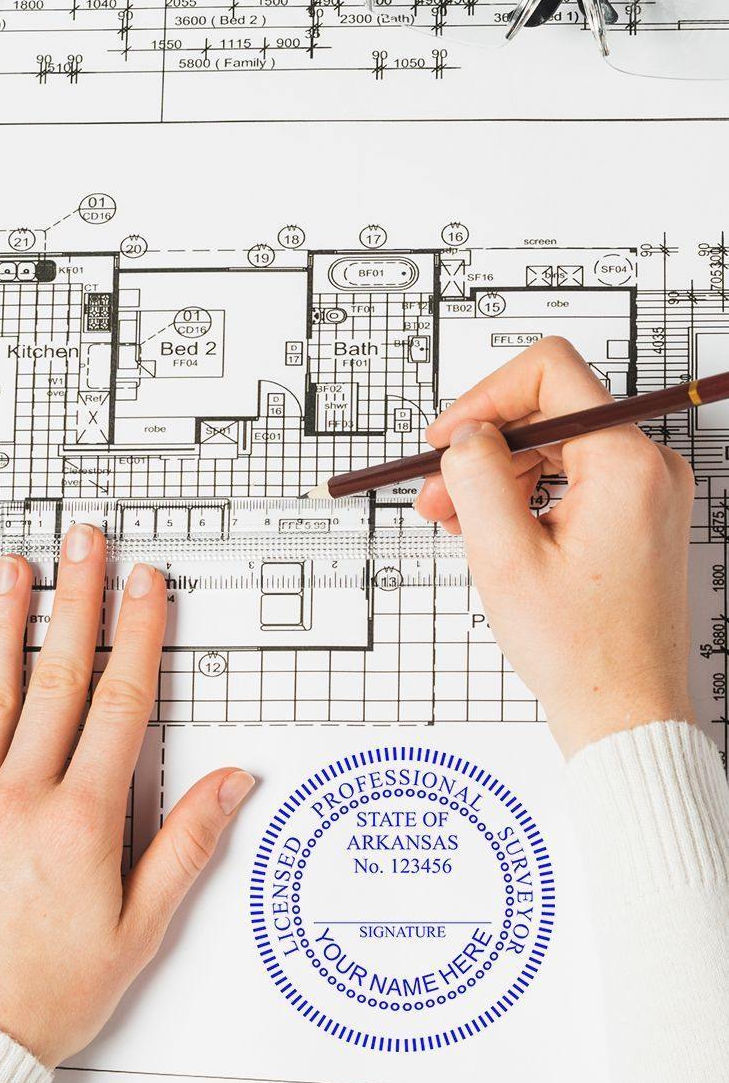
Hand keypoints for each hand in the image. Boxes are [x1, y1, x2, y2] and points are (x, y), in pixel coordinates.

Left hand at [0, 523, 254, 1067]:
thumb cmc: (43, 996)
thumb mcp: (137, 933)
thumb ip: (185, 847)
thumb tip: (230, 782)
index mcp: (80, 823)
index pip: (119, 704)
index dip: (137, 634)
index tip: (145, 585)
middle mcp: (19, 798)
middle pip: (57, 678)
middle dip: (76, 601)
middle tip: (84, 543)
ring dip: (9, 621)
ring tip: (18, 565)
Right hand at [415, 336, 695, 755]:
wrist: (622, 710)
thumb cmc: (579, 648)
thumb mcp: (503, 555)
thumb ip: (477, 475)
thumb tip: (466, 434)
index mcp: (626, 465)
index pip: (550, 373)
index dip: (484, 397)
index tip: (446, 439)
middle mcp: (647, 467)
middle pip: (547, 411)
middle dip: (482, 446)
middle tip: (434, 493)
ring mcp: (644, 491)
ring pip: (552, 446)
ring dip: (495, 475)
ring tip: (453, 521)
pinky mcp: (633, 514)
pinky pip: (567, 478)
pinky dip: (521, 495)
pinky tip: (488, 530)